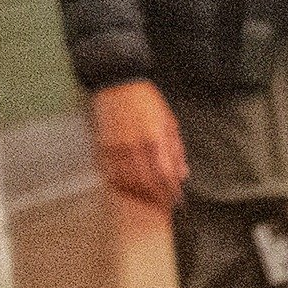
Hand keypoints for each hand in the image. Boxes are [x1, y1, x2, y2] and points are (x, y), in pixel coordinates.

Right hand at [90, 80, 187, 212]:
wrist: (118, 82)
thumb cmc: (148, 102)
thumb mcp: (169, 122)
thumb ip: (176, 150)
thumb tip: (183, 175)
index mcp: (155, 139)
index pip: (165, 175)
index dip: (171, 192)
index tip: (177, 200)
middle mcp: (136, 145)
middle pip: (147, 183)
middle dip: (157, 197)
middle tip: (163, 205)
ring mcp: (117, 146)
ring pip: (128, 180)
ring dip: (139, 194)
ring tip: (147, 199)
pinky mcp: (104, 145)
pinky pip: (110, 172)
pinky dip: (120, 184)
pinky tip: (127, 188)